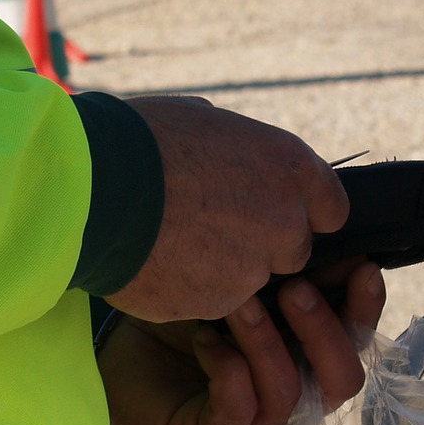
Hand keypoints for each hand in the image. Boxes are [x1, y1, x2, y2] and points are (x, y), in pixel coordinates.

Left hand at [99, 261, 386, 424]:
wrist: (113, 343)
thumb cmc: (180, 309)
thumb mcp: (240, 281)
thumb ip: (287, 269)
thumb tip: (329, 230)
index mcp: (306, 358)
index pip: (356, 342)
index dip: (366, 309)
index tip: (361, 267)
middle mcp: (291, 399)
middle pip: (342, 382)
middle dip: (324, 332)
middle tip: (293, 288)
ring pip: (288, 396)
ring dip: (268, 344)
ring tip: (239, 304)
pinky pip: (238, 412)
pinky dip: (228, 371)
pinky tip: (205, 339)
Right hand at [108, 96, 349, 323]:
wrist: (93, 189)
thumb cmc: (142, 140)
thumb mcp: (204, 121)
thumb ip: (240, 152)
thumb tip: (237, 158)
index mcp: (290, 168)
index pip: (330, 207)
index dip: (299, 210)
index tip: (271, 210)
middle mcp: (285, 222)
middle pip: (292, 250)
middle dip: (260, 244)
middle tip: (209, 227)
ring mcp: (253, 269)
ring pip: (248, 279)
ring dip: (220, 268)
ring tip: (171, 241)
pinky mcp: (218, 303)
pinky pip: (211, 300)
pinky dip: (189, 288)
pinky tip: (155, 262)